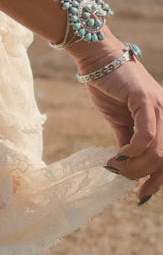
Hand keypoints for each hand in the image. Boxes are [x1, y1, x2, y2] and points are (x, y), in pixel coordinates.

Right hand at [84, 57, 162, 203]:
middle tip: (120, 176)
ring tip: (114, 167)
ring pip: (157, 151)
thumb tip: (126, 166)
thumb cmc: (109, 87)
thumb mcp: (121, 121)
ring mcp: (160, 107)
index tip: (141, 195)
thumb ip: (127, 141)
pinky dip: (132, 151)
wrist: (97, 59)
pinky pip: (146, 135)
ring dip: (133, 166)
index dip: (159, 180)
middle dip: (143, 175)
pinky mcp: (145, 100)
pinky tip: (118, 156)